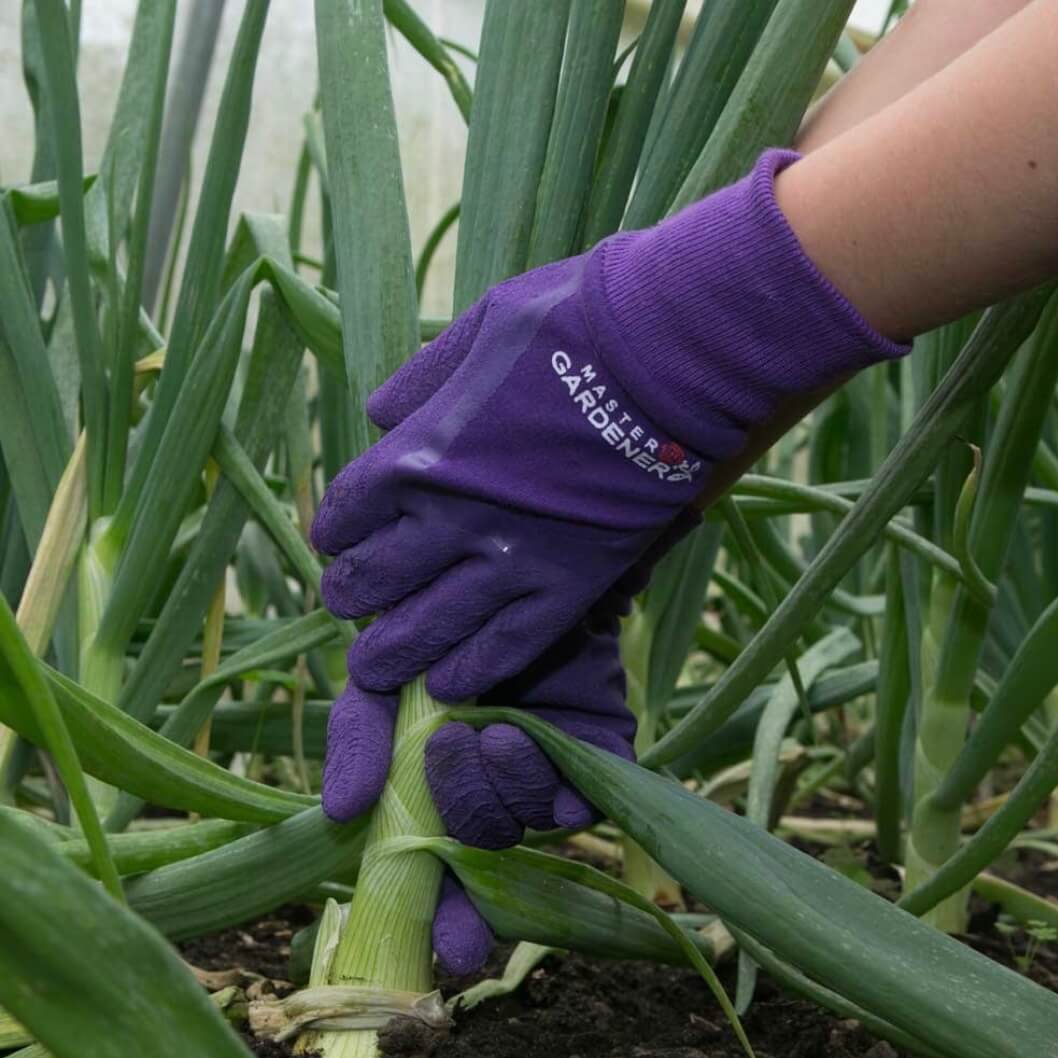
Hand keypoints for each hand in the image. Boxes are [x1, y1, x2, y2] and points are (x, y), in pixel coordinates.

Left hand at [312, 150, 903, 706]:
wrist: (673, 357)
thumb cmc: (576, 326)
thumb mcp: (481, 328)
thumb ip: (425, 379)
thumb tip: (380, 416)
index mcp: (419, 453)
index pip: (346, 515)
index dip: (336, 534)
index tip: (341, 541)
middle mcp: (452, 519)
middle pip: (375, 581)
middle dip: (352, 597)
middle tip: (350, 605)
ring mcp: (512, 561)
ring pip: (429, 631)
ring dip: (391, 654)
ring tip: (375, 668)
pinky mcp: (570, 589)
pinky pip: (506, 648)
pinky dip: (469, 672)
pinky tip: (446, 686)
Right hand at [322, 614, 636, 974]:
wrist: (499, 571)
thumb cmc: (431, 632)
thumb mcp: (379, 682)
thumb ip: (358, 741)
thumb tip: (342, 810)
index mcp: (445, 797)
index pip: (450, 881)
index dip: (451, 921)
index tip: (449, 948)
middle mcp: (501, 796)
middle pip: (489, 847)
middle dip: (464, 812)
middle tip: (443, 747)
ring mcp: (553, 774)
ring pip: (537, 820)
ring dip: (505, 786)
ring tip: (491, 729)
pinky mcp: (599, 747)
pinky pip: (589, 788)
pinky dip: (555, 775)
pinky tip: (522, 735)